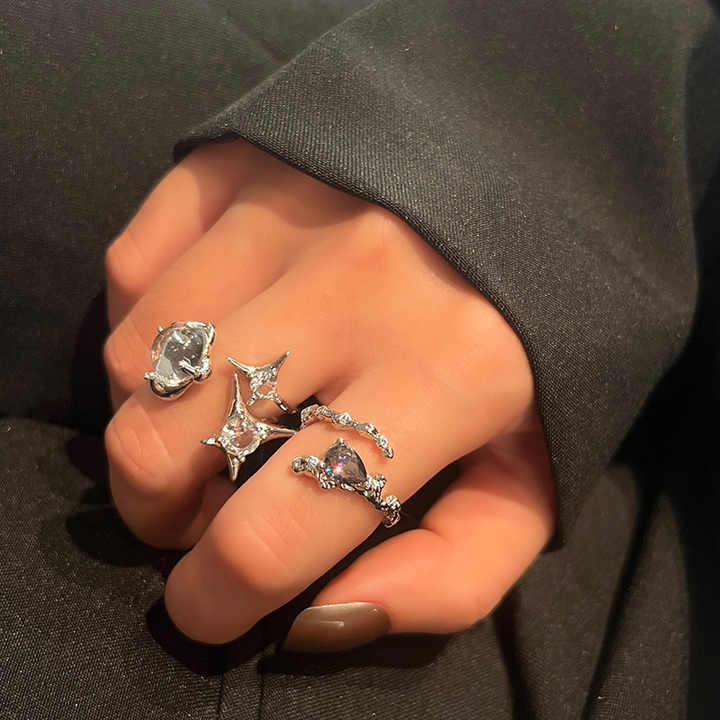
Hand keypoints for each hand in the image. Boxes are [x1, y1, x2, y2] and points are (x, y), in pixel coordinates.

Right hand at [103, 139, 554, 648]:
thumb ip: (454, 570)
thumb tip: (321, 618)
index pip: (274, 531)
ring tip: (196, 430)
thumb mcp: (536, 473)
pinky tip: (196, 343)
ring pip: (135, 354)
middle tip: (192, 515)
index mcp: (448, 371)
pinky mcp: (248, 156)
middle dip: (155, 513)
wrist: (548, 180)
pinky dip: (140, 325)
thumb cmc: (546, 334)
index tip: (208, 605)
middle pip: (164, 441)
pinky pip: (134, 263)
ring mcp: (291, 204)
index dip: (216, 598)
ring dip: (145, 422)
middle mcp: (357, 280)